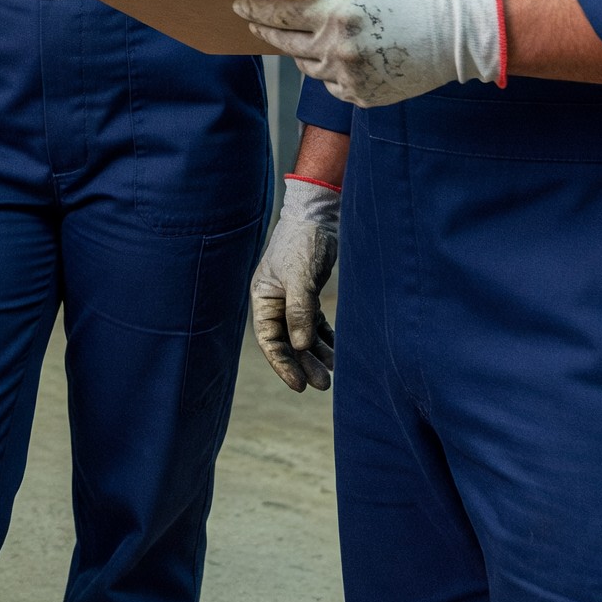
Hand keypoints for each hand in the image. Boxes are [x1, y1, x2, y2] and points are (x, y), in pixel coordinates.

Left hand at [233, 0, 498, 107]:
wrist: (458, 36)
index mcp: (339, 15)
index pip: (282, 13)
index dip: (256, 8)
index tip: (238, 4)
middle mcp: (340, 50)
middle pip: (285, 43)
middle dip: (265, 31)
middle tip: (252, 22)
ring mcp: (351, 78)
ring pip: (306, 66)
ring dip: (297, 50)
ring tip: (295, 37)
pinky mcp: (363, 97)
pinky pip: (330, 85)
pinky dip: (326, 70)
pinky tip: (331, 55)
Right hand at [250, 176, 339, 391]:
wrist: (318, 216)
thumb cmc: (302, 243)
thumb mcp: (300, 278)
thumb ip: (299, 312)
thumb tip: (300, 346)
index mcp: (263, 299)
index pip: (269, 340)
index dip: (283, 364)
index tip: (299, 385)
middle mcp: (275, 302)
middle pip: (287, 342)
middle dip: (303, 364)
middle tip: (323, 385)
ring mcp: (291, 300)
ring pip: (302, 336)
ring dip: (316, 354)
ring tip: (333, 374)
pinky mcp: (308, 295)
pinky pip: (315, 325)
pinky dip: (325, 339)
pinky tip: (337, 353)